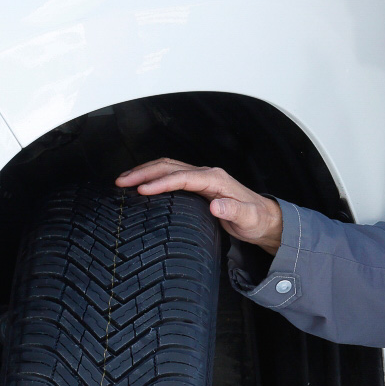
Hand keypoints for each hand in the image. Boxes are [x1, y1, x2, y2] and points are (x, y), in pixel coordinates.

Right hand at [116, 158, 284, 253]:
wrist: (263, 218)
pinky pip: (170, 175)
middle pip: (169, 167)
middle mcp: (206, 174)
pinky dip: (152, 176)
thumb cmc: (255, 219)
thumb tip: (216, 206)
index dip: (161, 183)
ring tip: (122, 181)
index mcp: (215, 179)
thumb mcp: (247, 218)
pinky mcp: (197, 184)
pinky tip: (139, 184)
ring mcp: (200, 177)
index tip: (142, 190)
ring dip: (144, 172)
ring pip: (167, 167)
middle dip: (143, 172)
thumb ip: (233, 211)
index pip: (182, 177)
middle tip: (121, 182)